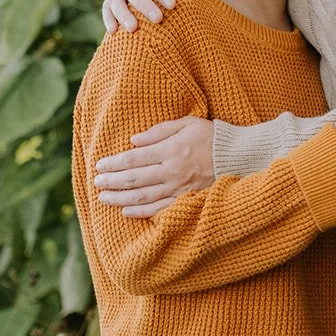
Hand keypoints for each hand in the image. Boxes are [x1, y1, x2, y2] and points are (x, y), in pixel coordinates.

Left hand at [95, 116, 215, 216]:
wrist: (240, 156)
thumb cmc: (213, 136)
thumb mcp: (187, 123)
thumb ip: (160, 131)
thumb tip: (134, 140)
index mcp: (170, 150)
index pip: (133, 158)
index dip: (113, 163)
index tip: (99, 165)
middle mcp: (171, 171)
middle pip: (133, 179)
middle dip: (111, 181)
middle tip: (96, 182)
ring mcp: (179, 188)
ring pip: (142, 196)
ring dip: (120, 198)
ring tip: (104, 197)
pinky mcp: (186, 200)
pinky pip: (159, 209)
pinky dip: (141, 212)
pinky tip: (126, 211)